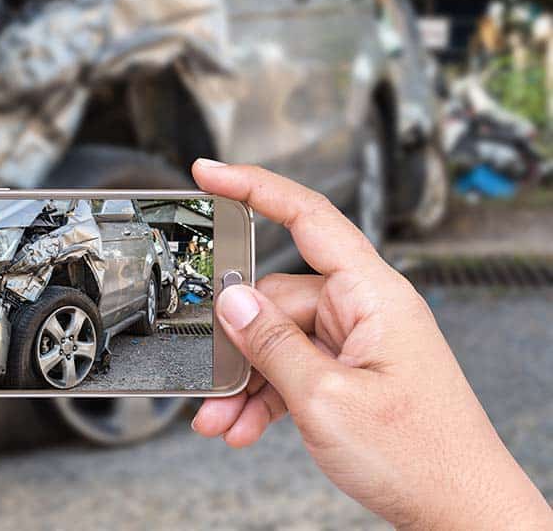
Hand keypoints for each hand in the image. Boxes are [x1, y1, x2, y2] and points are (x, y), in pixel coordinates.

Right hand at [190, 160, 549, 528]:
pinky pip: (295, 368)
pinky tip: (244, 424)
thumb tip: (232, 301)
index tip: (212, 174)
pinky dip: (266, 395)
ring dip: (247, 380)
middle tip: (210, 380)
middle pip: (278, 297)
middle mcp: (366, 309)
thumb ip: (271, 344)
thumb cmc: (421, 457)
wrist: (462, 513)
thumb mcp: (324, 399)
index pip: (309, 216)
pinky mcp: (352, 372)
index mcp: (373, 294)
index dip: (255, 187)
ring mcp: (359, 342)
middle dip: (238, 342)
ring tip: (222, 419)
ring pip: (279, 340)